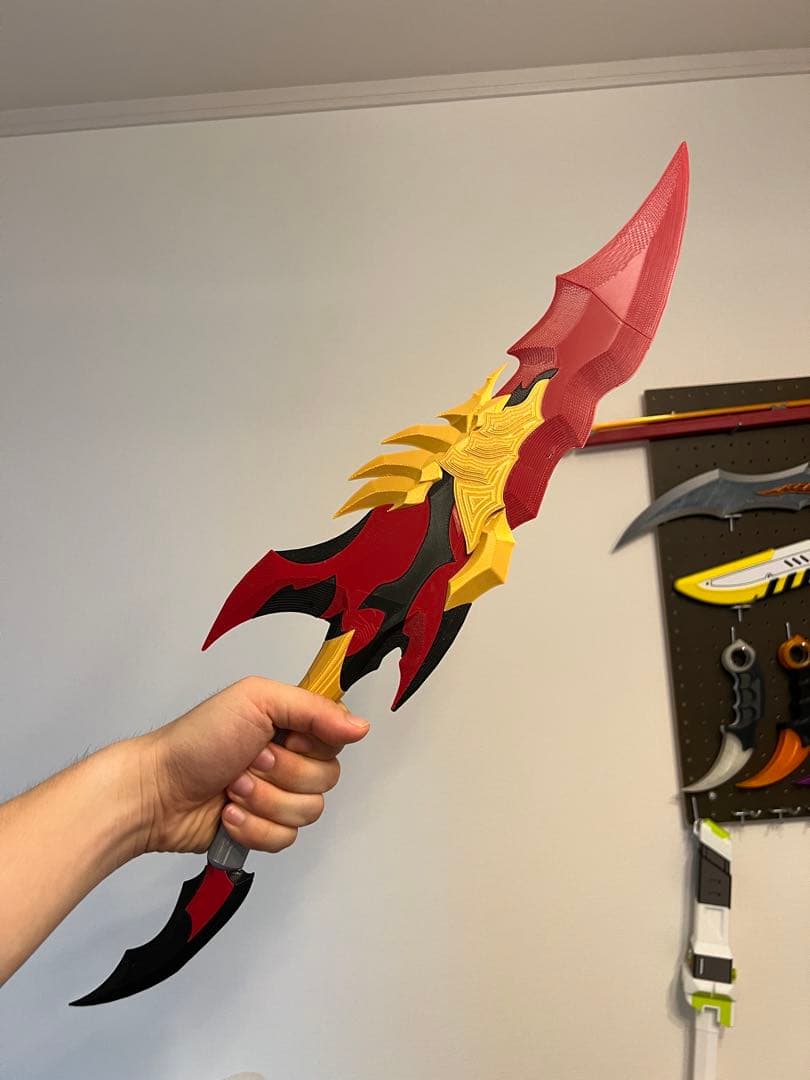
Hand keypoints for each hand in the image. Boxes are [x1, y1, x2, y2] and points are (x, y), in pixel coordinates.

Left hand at [136, 677, 369, 855]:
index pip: (337, 739)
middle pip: (327, 779)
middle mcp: (290, 759)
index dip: (313, 743)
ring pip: (308, 813)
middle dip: (282, 774)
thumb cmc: (197, 739)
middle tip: (247, 761)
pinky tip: (228, 815)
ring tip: (232, 789)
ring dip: (265, 801)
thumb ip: (313, 709)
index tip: (284, 736)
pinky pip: (285, 840)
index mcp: (292, 723)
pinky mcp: (263, 830)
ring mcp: (277, 797)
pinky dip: (253, 828)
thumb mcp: (257, 701)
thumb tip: (362, 726)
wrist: (156, 790)